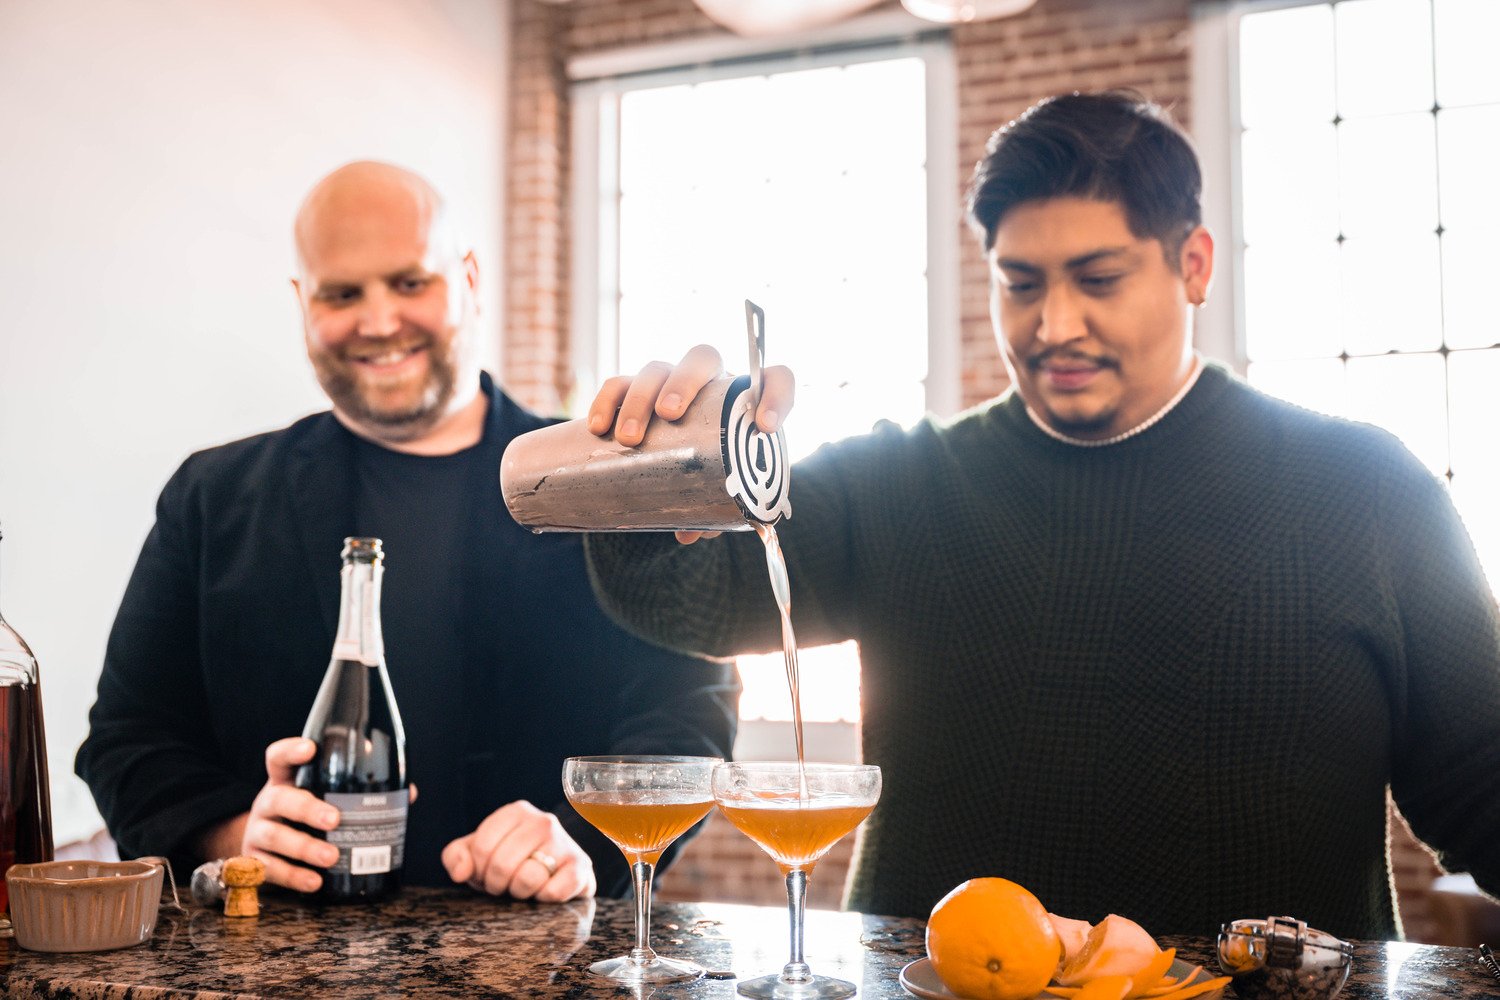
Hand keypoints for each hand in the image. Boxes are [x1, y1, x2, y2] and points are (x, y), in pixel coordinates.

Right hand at [222, 737, 415, 893]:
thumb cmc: (303, 816)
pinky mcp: (254, 861)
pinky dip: (293, 876)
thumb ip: (359, 791)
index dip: (291, 751)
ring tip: (331, 857)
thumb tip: (408, 793)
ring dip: (304, 847)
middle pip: (278, 799)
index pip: (279, 758)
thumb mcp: (322, 796)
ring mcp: (256, 832)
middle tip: (334, 819)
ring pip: (273, 836)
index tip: (310, 749)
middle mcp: (267, 803)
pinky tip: (314, 881)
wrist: (262, 847)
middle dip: (307, 809)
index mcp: (285, 781)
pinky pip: (269, 870)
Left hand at [441, 800, 595, 901]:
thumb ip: (456, 856)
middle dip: (497, 884)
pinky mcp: (582, 867)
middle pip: (502, 864)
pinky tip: (545, 891)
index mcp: (516, 812)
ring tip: (525, 886)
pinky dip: (544, 899)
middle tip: (505, 884)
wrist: (555, 873)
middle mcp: (543, 821)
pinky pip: (554, 892)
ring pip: (528, 879)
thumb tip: (462, 873)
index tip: (487, 872)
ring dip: (520, 892)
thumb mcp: (477, 854)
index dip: (478, 870)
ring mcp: (565, 843)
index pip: (482, 847)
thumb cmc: (510, 861)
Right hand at [586, 344, 794, 543]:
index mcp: (743, 401)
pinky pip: (619, 384)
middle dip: (684, 382)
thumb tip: (689, 534)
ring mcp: (671, 382)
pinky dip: (607, 400)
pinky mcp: (637, 391)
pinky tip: (598, 427)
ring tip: (629, 438)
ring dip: (640, 399)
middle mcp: (709, 382)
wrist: (686, 459)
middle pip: (702, 358)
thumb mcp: (718, 491)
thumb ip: (713, 511)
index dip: (778, 395)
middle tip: (669, 415)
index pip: (775, 379)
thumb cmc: (712, 473)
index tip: (766, 426)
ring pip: (656, 369)